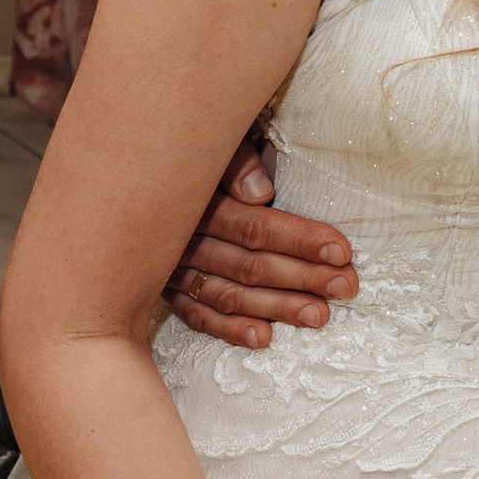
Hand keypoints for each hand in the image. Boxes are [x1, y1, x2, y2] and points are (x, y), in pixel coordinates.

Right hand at [166, 137, 360, 346]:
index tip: (341, 251)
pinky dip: (228, 329)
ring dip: (276, 308)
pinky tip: (263, 338)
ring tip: (318, 316)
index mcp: (195, 199)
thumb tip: (262, 194)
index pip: (254, 227)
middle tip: (345, 287)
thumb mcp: (212, 140)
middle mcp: (181, 239)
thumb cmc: (188, 147)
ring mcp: (169, 267)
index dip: (299, 240)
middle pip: (248, 266)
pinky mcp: (163, 288)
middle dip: (302, 277)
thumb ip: (235, 162)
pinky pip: (195, 315)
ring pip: (227, 295)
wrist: (133, 165)